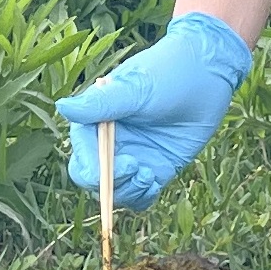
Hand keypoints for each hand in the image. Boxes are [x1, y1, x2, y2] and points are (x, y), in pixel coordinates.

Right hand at [58, 12, 253, 209]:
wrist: (207, 74)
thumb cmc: (168, 72)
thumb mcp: (135, 89)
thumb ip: (101, 104)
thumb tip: (62, 106)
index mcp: (96, 120)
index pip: (83, 154)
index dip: (94, 167)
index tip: (121, 163)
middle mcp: (109, 142)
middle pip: (92, 178)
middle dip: (110, 184)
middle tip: (135, 169)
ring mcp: (131, 156)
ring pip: (115, 192)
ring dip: (128, 191)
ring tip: (148, 174)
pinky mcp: (153, 168)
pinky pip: (139, 196)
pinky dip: (142, 197)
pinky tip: (154, 181)